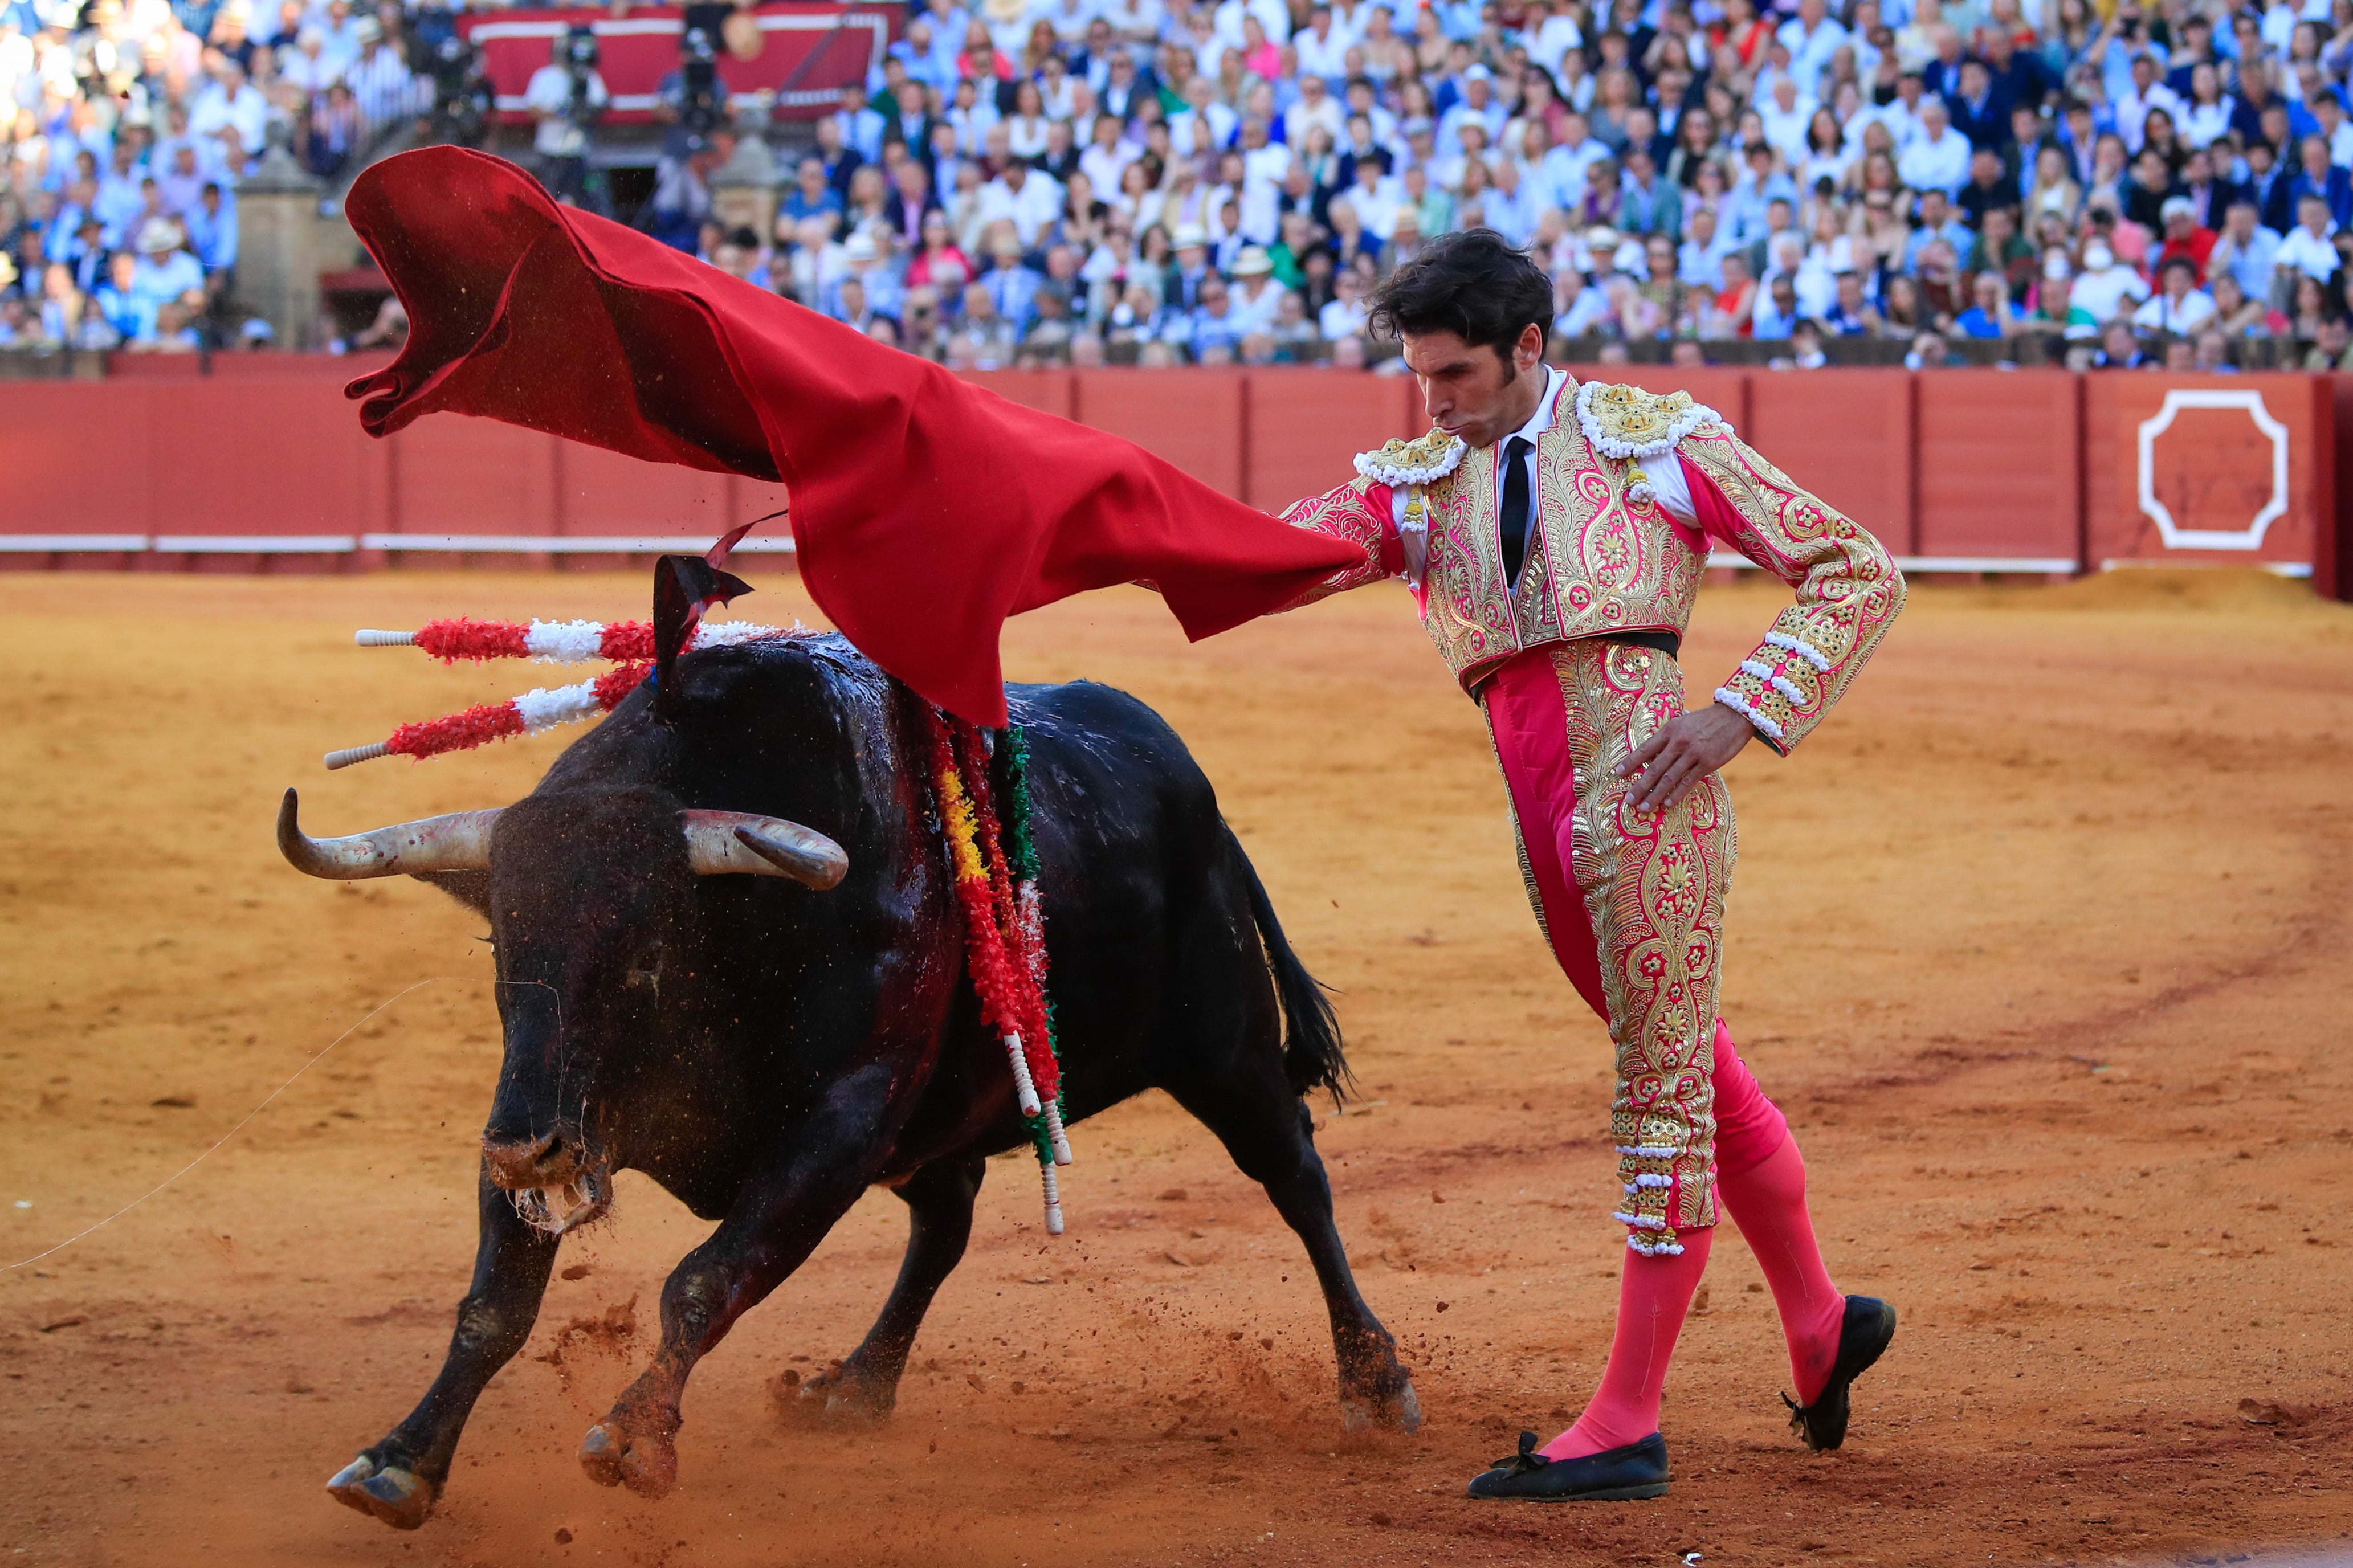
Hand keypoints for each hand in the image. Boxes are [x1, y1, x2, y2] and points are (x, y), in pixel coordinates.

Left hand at [1615, 703, 1756, 815]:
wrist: (1735, 715)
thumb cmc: (1707, 720)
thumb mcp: (1684, 722)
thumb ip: (1669, 736)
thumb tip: (1653, 750)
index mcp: (1670, 730)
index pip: (1645, 749)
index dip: (1631, 762)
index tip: (1618, 774)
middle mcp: (1678, 742)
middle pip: (1654, 768)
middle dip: (1640, 786)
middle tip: (1629, 800)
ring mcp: (1693, 753)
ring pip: (1669, 778)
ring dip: (1655, 794)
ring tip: (1645, 807)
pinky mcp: (1707, 763)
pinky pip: (1688, 781)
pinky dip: (1676, 794)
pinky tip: (1667, 804)